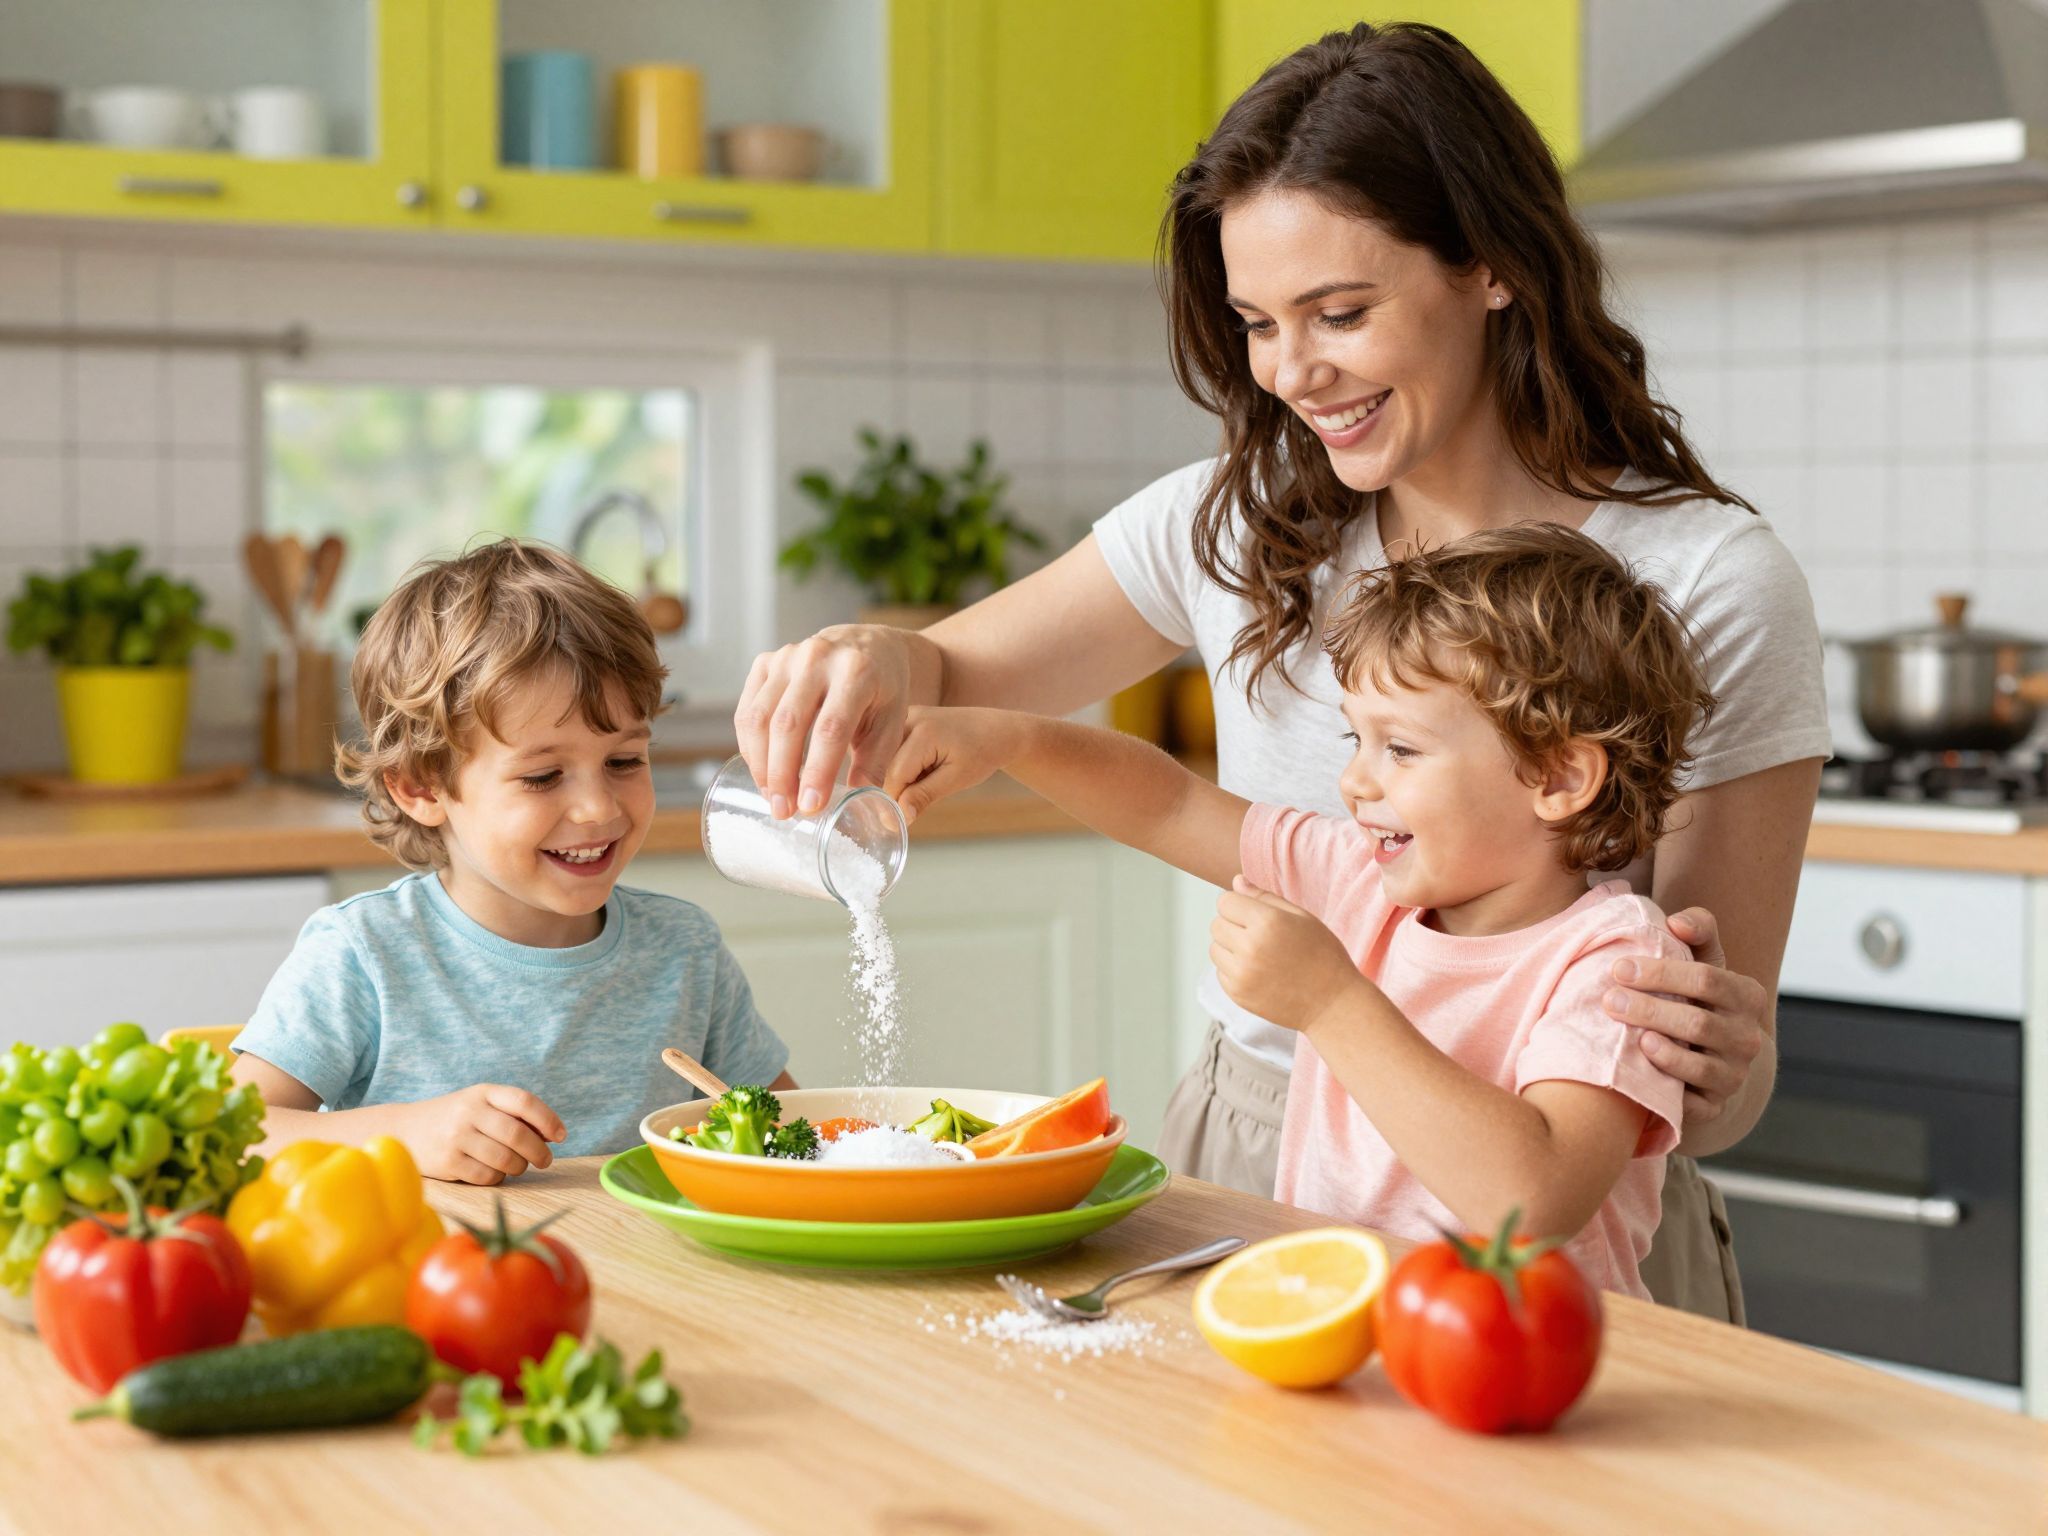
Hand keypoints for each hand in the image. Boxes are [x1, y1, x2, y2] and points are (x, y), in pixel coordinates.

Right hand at [391, 1084, 564, 1184]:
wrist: (403, 1130)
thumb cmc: (455, 1119)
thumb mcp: (480, 1105)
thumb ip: (514, 1114)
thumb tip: (553, 1135)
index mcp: (483, 1093)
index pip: (524, 1101)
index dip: (548, 1119)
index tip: (561, 1136)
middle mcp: (469, 1112)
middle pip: (518, 1135)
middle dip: (539, 1152)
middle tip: (545, 1160)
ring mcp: (457, 1137)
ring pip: (506, 1159)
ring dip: (519, 1167)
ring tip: (517, 1166)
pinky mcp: (448, 1163)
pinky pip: (487, 1176)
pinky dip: (497, 1178)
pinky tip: (493, 1172)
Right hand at [735, 625, 916, 818]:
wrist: (869, 646)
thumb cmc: (882, 690)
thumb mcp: (892, 722)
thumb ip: (875, 762)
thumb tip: (860, 803)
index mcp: (856, 670)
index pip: (831, 727)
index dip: (817, 770)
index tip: (810, 806)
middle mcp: (817, 657)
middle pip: (788, 723)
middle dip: (782, 773)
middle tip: (783, 812)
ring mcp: (786, 657)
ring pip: (760, 717)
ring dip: (761, 764)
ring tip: (773, 798)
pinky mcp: (765, 663)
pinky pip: (747, 710)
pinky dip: (750, 746)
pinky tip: (762, 771)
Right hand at [882, 706, 1024, 822]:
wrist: (996, 729)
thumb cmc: (982, 753)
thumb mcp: (956, 779)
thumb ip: (924, 796)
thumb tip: (900, 816)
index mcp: (923, 732)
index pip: (894, 775)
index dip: (894, 801)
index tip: (898, 823)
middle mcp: (908, 718)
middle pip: (886, 766)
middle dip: (898, 789)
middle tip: (919, 800)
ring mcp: (906, 716)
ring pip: (887, 759)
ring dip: (902, 778)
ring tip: (930, 777)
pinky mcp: (906, 720)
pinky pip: (894, 751)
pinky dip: (905, 766)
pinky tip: (926, 768)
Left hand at [1210, 877, 1367, 1033]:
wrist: (1332, 1003)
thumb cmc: (1323, 956)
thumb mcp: (1302, 917)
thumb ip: (1264, 897)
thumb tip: (1236, 882)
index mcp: (1267, 922)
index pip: (1225, 901)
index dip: (1239, 904)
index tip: (1254, 914)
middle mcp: (1249, 947)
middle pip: (1216, 924)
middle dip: (1233, 924)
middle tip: (1260, 935)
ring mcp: (1241, 974)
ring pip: (1215, 947)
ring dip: (1230, 947)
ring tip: (1259, 954)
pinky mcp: (1237, 994)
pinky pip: (1220, 971)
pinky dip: (1234, 969)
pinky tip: (1259, 971)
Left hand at [1604, 906, 1765, 1128]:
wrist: (1707, 1053)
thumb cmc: (1696, 996)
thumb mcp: (1703, 959)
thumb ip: (1698, 931)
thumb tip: (1677, 922)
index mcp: (1748, 996)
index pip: (1707, 979)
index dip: (1661, 972)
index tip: (1619, 968)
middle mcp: (1748, 1038)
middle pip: (1698, 1023)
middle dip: (1649, 1009)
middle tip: (1609, 1000)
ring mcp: (1734, 1075)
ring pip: (1698, 1067)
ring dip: (1659, 1050)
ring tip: (1630, 1036)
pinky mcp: (1715, 1106)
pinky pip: (1693, 1103)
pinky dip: (1667, 1087)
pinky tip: (1642, 1070)